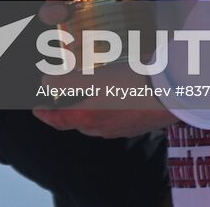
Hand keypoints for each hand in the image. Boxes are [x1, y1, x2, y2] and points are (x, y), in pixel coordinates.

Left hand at [33, 58, 175, 137]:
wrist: (171, 93)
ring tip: (89, 93)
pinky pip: (119, 115)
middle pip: (80, 122)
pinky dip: (111, 105)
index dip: (46, 115)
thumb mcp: (91, 80)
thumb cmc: (128, 85)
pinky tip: (117, 92)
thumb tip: (45, 83)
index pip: (60, 121)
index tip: (37, 109)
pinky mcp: (142, 121)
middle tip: (63, 97)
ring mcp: (125, 127)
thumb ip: (65, 83)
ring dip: (91, 108)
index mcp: (89, 119)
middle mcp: (106, 128)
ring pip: (100, 120)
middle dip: (69, 111)